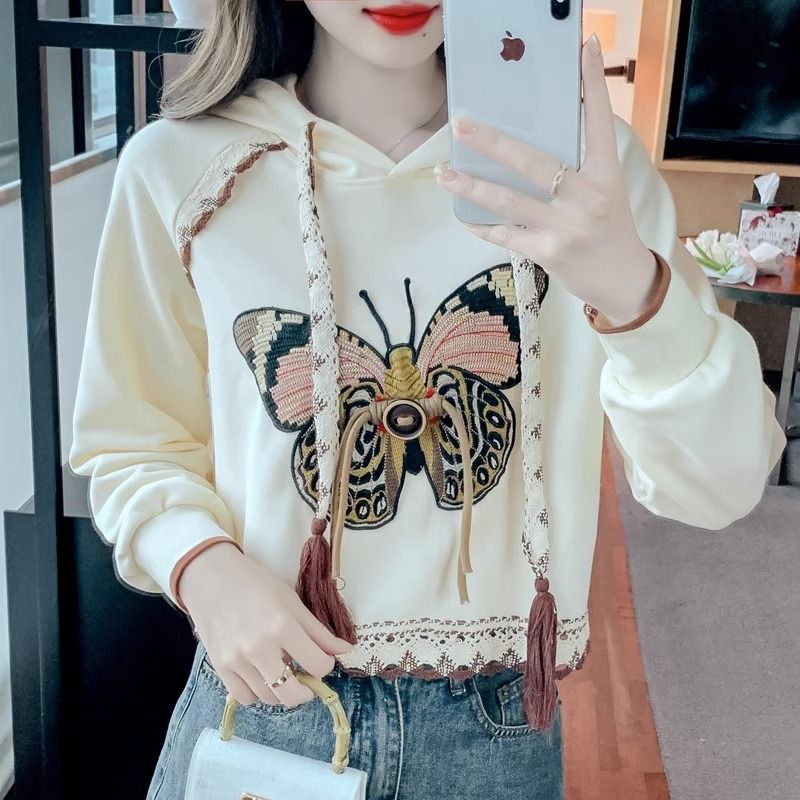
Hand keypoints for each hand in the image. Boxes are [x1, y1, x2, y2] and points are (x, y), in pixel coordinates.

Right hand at [177, 541, 353, 707]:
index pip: (318, 664)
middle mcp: (260, 648)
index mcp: (282, 626)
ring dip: (283, 691)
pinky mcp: (220, 668)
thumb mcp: (291, 600)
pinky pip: (246, 697)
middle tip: (308, 680)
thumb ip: (318, 630)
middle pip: (293, 693)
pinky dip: (258, 693)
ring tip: (284, 672)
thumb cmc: (255, 583)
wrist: (211, 578)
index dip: (327, 665)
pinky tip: (261, 676)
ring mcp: (237, 661)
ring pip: (270, 698)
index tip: (323, 658)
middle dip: (307, 691)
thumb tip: (345, 650)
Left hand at [435, 33, 659, 326]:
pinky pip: (505, 235)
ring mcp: (565, 226)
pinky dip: (483, 227)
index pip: (600, 122)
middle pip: (534, 162)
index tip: (584, 47)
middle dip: (494, 143)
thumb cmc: (611, 231)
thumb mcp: (607, 192)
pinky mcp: (547, 252)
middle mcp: (586, 197)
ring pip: (510, 200)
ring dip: (472, 187)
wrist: (623, 282)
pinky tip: (465, 217)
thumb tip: (537, 144)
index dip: (593, 84)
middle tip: (462, 126)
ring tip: (445, 174)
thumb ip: (581, 168)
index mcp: (606, 175)